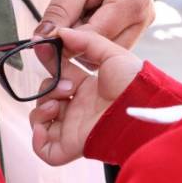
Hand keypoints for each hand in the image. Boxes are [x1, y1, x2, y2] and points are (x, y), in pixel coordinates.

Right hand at [29, 28, 142, 165]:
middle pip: (48, 98)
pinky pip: (45, 149)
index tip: (42, 50)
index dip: (50, 64)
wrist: (143, 111)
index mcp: (89, 89)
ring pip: (42, 121)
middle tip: (66, 87)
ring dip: (41, 109)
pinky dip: (38, 137)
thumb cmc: (136, 85)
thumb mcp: (112, 54)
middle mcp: (79, 109)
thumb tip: (61, 33)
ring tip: (57, 104)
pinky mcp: (72, 146)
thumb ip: (86, 41)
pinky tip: (47, 122)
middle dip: (48, 88)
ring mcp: (74, 128)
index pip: (59, 76)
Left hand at [35, 0, 153, 49]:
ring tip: (74, 16)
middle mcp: (143, 18)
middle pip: (103, 50)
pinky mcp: (132, 28)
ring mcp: (140, 25)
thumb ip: (59, 14)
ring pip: (103, 52)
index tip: (43, 41)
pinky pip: (105, 45)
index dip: (68, 42)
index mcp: (134, 3)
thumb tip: (42, 42)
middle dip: (76, 44)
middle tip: (57, 25)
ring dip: (82, 43)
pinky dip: (89, 38)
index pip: (97, 37)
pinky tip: (82, 20)